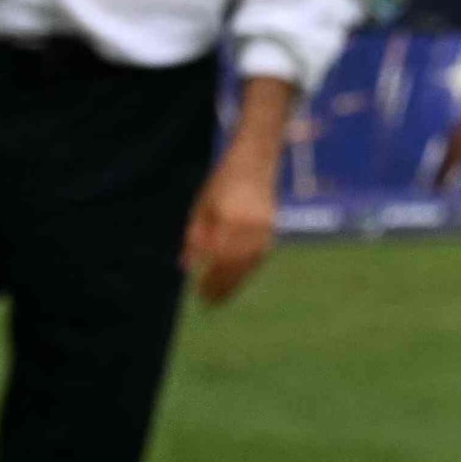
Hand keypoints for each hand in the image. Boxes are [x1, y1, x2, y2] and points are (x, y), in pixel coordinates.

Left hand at [183, 155, 279, 303]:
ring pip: (249, 264)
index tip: (198, 293)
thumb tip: (187, 267)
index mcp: (228, 219)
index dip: (209, 279)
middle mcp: (249, 225)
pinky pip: (259, 256)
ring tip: (221, 298)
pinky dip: (247, 270)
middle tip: (208, 304)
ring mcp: (264, 227)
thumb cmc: (223, 181)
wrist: (256, 158)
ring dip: (235, 283)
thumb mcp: (202, 206)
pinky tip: (236, 279)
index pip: (217, 259)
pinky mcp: (273, 227)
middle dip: (221, 287)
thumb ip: (195, 236)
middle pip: (234, 266)